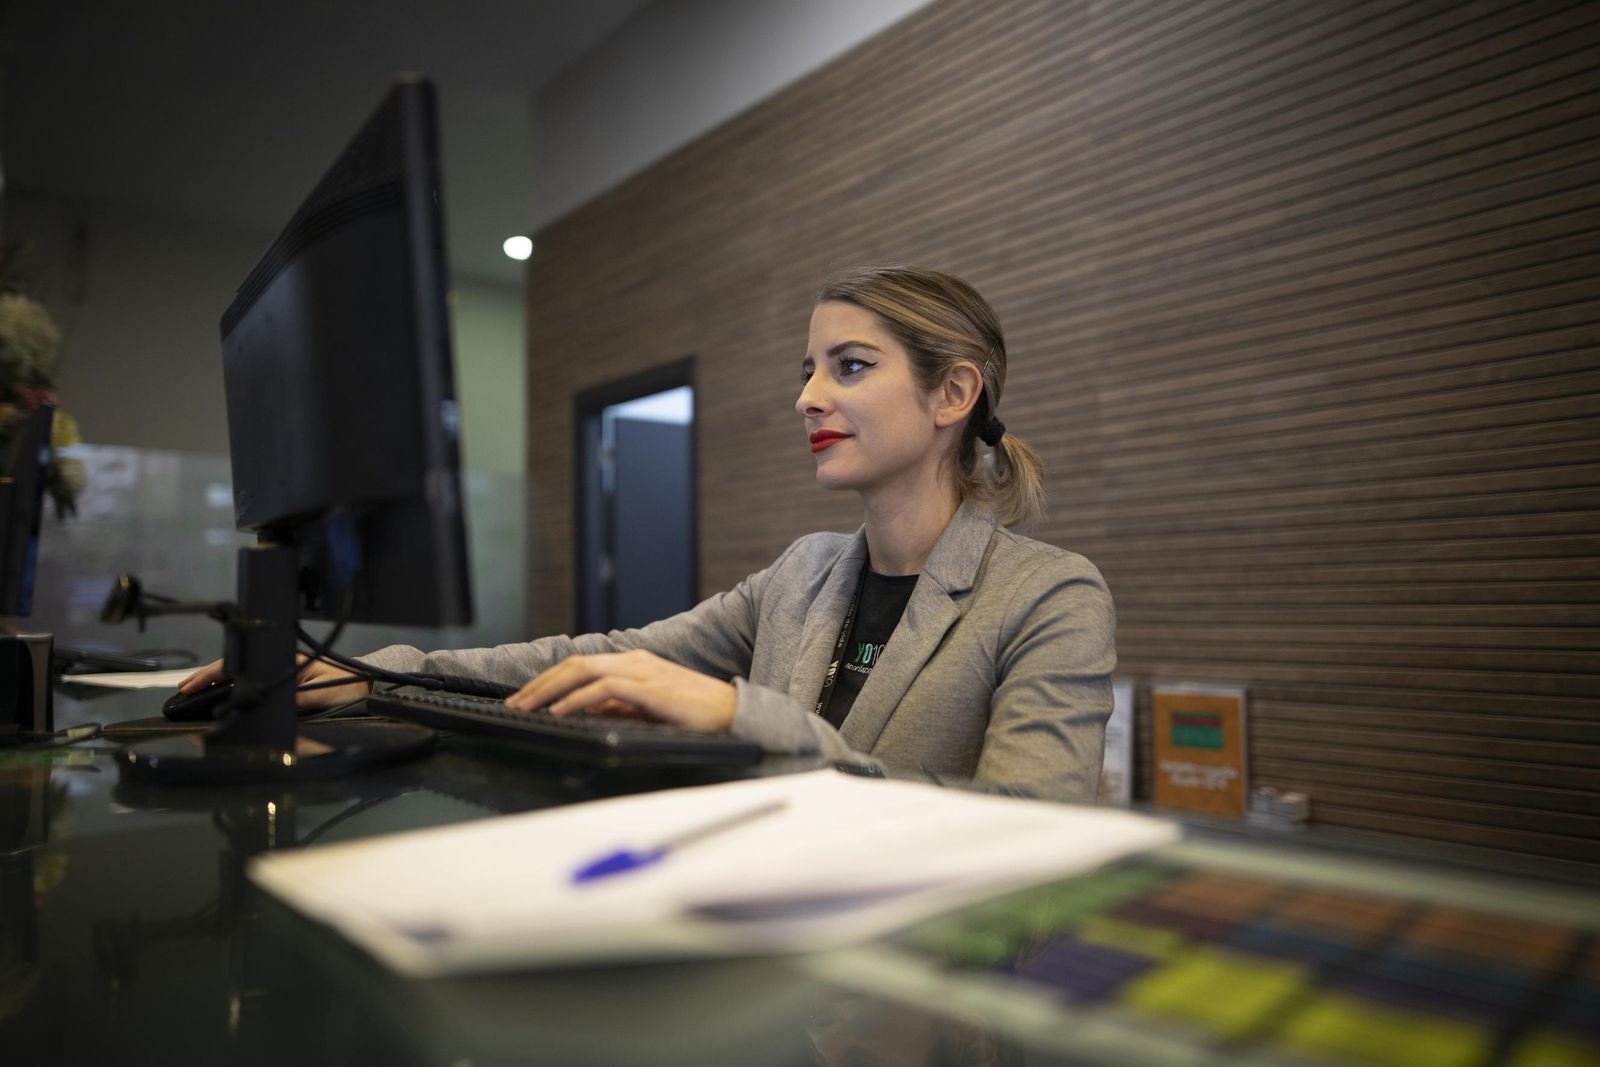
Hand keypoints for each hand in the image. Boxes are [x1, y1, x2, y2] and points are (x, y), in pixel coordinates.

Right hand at [177, 655, 372, 708]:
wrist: (370, 684)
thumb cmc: (351, 684)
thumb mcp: (325, 692)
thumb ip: (298, 698)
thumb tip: (269, 700)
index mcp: (286, 660)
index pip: (244, 664)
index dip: (216, 674)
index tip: (194, 684)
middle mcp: (280, 665)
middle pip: (238, 669)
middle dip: (209, 680)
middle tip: (183, 693)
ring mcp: (281, 673)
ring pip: (243, 677)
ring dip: (219, 685)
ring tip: (194, 696)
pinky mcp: (286, 685)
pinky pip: (255, 686)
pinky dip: (235, 691)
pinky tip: (221, 699)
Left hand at [506, 649, 736, 733]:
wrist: (733, 714)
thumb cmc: (694, 715)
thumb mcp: (646, 710)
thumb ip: (617, 708)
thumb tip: (583, 713)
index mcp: (633, 663)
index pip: (580, 665)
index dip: (548, 680)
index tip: (525, 698)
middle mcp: (634, 660)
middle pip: (574, 664)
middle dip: (540, 683)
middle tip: (514, 702)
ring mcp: (642, 670)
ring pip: (583, 670)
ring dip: (550, 689)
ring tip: (527, 707)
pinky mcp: (650, 687)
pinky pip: (604, 687)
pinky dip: (577, 699)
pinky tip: (560, 711)